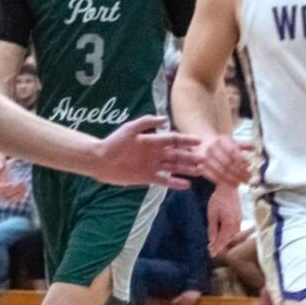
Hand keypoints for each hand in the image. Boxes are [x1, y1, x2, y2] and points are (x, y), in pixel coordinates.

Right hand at [0, 148, 26, 202]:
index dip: (10, 188)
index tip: (20, 182)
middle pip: (4, 195)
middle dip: (16, 190)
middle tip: (24, 183)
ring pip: (8, 199)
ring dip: (18, 195)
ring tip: (26, 187)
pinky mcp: (2, 194)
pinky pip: (11, 199)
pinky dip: (18, 197)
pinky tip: (25, 191)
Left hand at [92, 114, 207, 187]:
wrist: (100, 160)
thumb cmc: (114, 142)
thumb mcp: (129, 129)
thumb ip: (146, 122)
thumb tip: (165, 119)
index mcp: (153, 141)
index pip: (174, 140)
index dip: (187, 140)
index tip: (200, 141)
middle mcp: (156, 153)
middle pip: (177, 155)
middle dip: (191, 157)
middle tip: (205, 159)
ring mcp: (152, 166)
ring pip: (174, 167)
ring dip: (187, 169)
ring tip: (200, 171)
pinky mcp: (147, 177)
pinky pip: (164, 181)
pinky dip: (175, 183)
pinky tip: (186, 185)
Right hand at [197, 133, 253, 186]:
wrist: (202, 146)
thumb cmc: (221, 145)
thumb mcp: (231, 142)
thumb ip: (243, 145)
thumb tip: (254, 147)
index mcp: (220, 140)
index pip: (232, 151)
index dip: (241, 159)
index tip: (249, 166)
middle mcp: (211, 148)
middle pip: (228, 163)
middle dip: (239, 172)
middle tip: (249, 178)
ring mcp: (205, 158)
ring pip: (221, 171)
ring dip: (233, 179)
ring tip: (242, 183)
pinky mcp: (201, 167)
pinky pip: (213, 177)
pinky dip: (224, 182)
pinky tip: (232, 185)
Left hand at [207, 184, 241, 253]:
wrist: (229, 187)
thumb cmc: (218, 199)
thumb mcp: (212, 214)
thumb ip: (212, 228)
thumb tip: (211, 241)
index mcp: (229, 224)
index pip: (222, 240)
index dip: (216, 248)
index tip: (211, 254)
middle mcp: (236, 224)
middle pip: (228, 239)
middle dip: (220, 246)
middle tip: (212, 252)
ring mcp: (239, 220)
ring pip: (232, 235)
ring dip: (225, 241)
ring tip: (217, 245)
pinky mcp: (240, 217)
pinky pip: (235, 230)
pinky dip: (229, 235)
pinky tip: (224, 236)